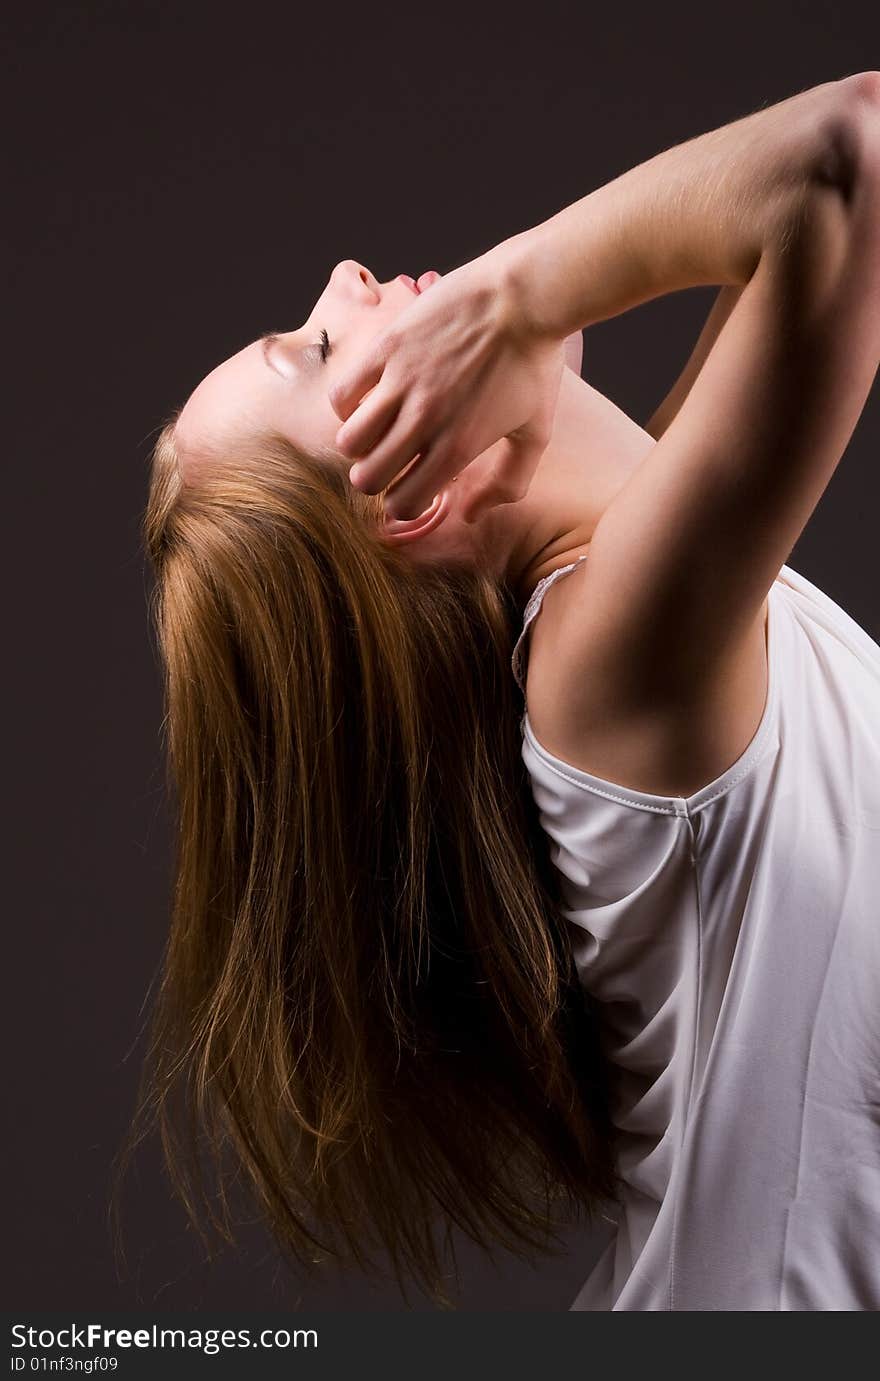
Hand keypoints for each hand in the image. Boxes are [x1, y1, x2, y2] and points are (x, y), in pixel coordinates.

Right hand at [328, 246, 566, 522]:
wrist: (524, 296)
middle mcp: (425, 421)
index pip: (404, 502)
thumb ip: (508, 484)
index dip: (404, 503)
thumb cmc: (534, 364)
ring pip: (349, 440)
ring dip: (358, 445)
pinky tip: (368, 398)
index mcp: (458, 448)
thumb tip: (469, 515)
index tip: (410, 488)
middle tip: (388, 462)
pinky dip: (349, 405)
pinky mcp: (387, 348)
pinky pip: (344, 393)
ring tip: (375, 431)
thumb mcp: (535, 433)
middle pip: (367, 477)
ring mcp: (402, 383)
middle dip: (375, 478)